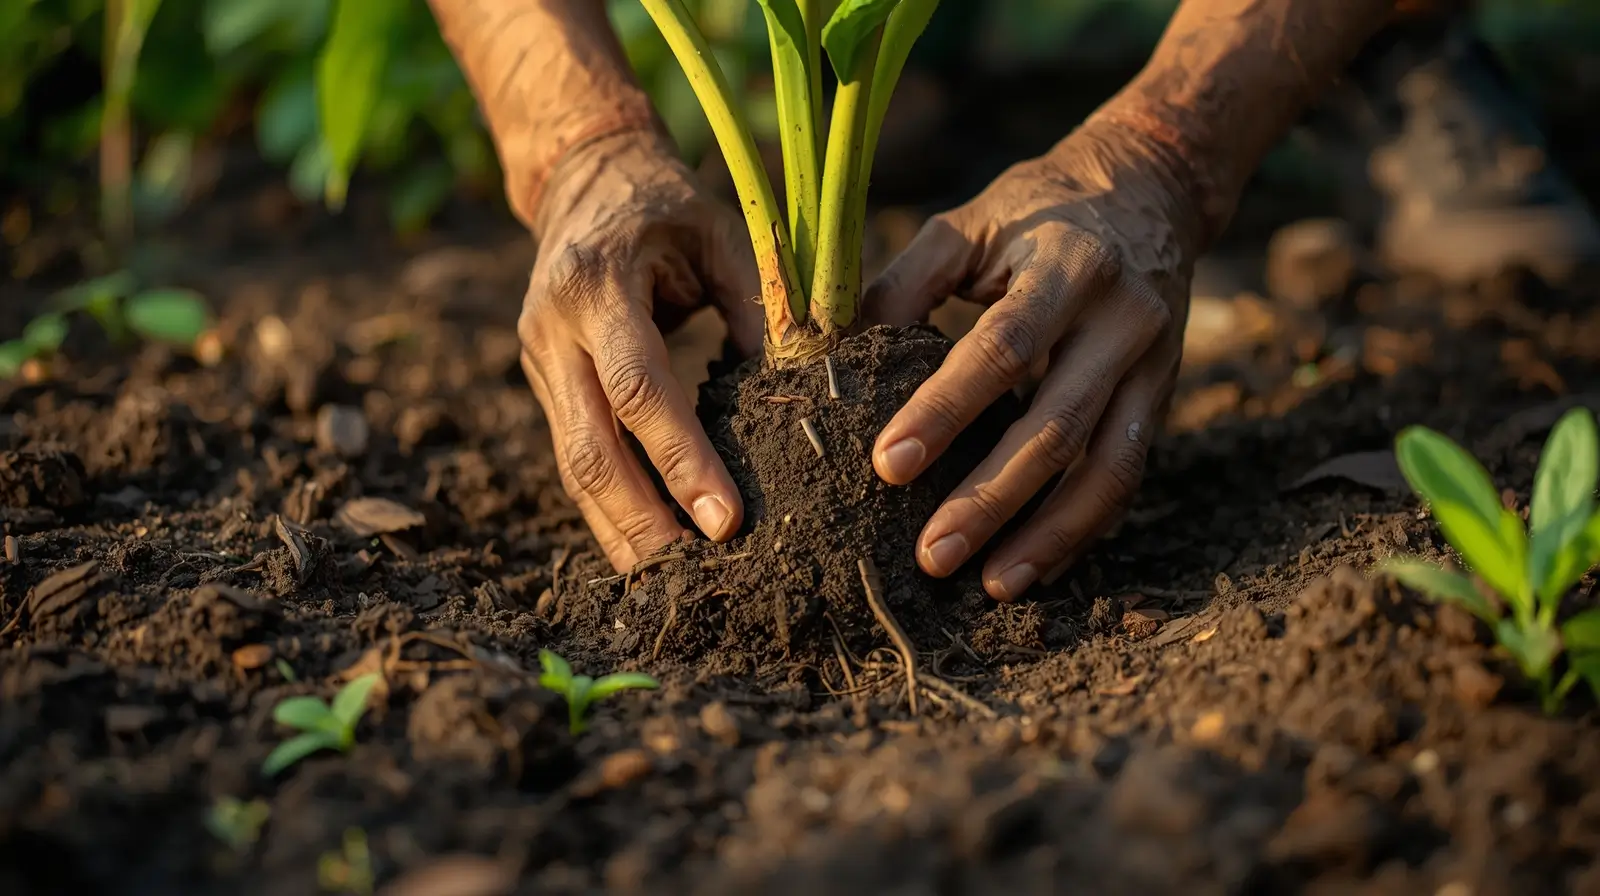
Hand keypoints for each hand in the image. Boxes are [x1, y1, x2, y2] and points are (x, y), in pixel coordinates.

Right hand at [520, 131, 762, 570]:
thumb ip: (761, 304)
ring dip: (619, 531)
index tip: (727, 522)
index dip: (682, 459)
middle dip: (642, 522)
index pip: (640, 390)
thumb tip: (806, 386)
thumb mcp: (721, 233)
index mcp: (598, 286)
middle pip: (591, 450)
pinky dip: (610, 508)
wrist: (580, 180)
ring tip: (669, 585)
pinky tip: (647, 547)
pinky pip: (575, 459)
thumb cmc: (666, 205)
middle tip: (695, 579)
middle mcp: (553, 331)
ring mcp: (538, 363)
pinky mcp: (543, 385)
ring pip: (573, 468)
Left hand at [867, 118, 1204, 599]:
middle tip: (932, 556)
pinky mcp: (1165, 398)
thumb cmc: (1039, 208)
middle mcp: (1122, 320)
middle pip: (1058, 426)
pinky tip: (1038, 568)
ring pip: (1108, 468)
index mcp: (1068, 265)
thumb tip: (833, 352)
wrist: (1155, 190)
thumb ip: (906, 283)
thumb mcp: (971, 222)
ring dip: (1049, 535)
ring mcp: (1155, 365)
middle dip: (992, 499)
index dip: (945, 411)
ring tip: (990, 585)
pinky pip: (1127, 476)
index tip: (885, 466)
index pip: (1002, 348)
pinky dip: (1084, 529)